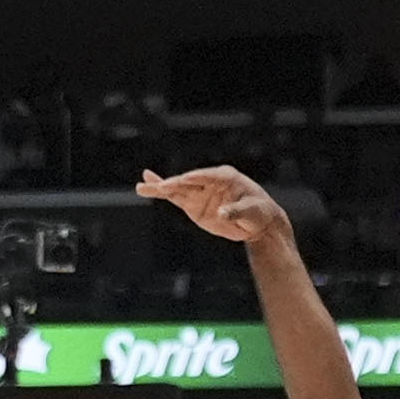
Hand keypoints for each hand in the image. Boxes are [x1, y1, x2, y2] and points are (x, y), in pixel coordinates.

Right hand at [135, 165, 287, 242]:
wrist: (258, 222)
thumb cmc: (259, 211)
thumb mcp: (252, 211)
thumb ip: (236, 211)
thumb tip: (222, 213)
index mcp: (226, 177)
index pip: (207, 176)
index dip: (196, 178)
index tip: (184, 179)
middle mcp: (209, 182)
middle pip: (188, 181)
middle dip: (173, 184)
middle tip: (159, 186)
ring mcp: (200, 193)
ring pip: (177, 189)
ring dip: (160, 187)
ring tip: (141, 186)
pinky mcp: (194, 205)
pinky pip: (175, 198)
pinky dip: (162, 193)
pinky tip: (147, 187)